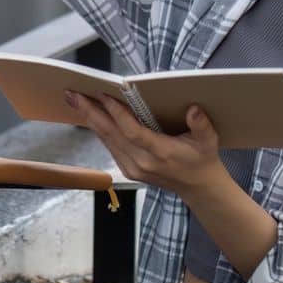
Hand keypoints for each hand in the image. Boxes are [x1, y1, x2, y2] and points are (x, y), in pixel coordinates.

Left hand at [65, 92, 225, 202]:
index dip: (117, 113)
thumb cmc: (202, 159)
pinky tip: (89, 114)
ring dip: (90, 118)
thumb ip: (201, 125)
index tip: (104, 95)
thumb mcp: (209, 141)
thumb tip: (193, 109)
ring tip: (75, 99)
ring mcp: (133, 167)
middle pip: (111, 135)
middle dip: (90, 112)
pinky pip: (109, 146)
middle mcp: (142, 162)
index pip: (133, 132)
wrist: (198, 188)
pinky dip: (98, 128)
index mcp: (161, 153)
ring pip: (106, 140)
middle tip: (73, 94)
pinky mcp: (128, 169)